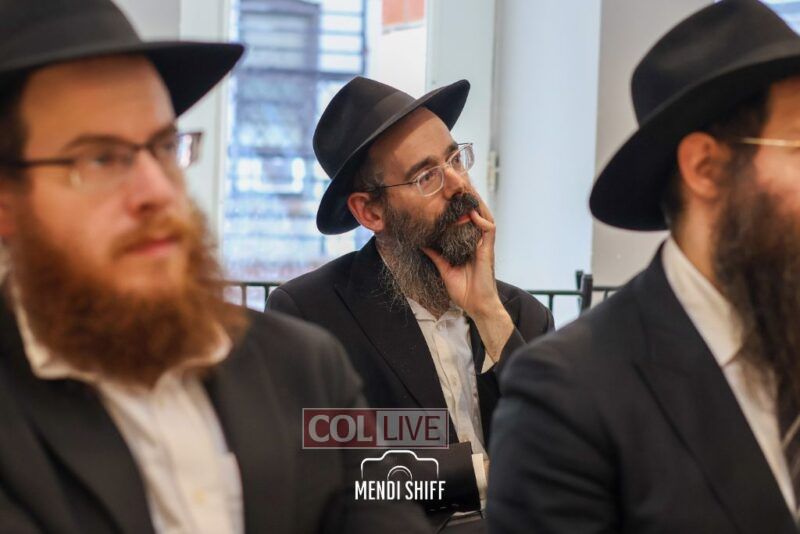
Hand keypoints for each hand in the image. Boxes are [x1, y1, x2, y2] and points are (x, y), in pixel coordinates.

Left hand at [422, 198, 512, 361]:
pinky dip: (481, 219)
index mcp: (468, 242)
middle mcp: (477, 240)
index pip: (465, 216)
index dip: (459, 202)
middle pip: (475, 211)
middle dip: (467, 194)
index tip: (449, 188)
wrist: (476, 306)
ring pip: (484, 215)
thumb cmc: (463, 290)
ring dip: (476, 201)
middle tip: (457, 178)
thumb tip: (421, 242)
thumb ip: (435, 254)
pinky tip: (473, 212)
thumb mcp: (443, 268)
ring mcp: (484, 244)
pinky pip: (489, 230)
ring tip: (466, 186)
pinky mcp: (488, 251)